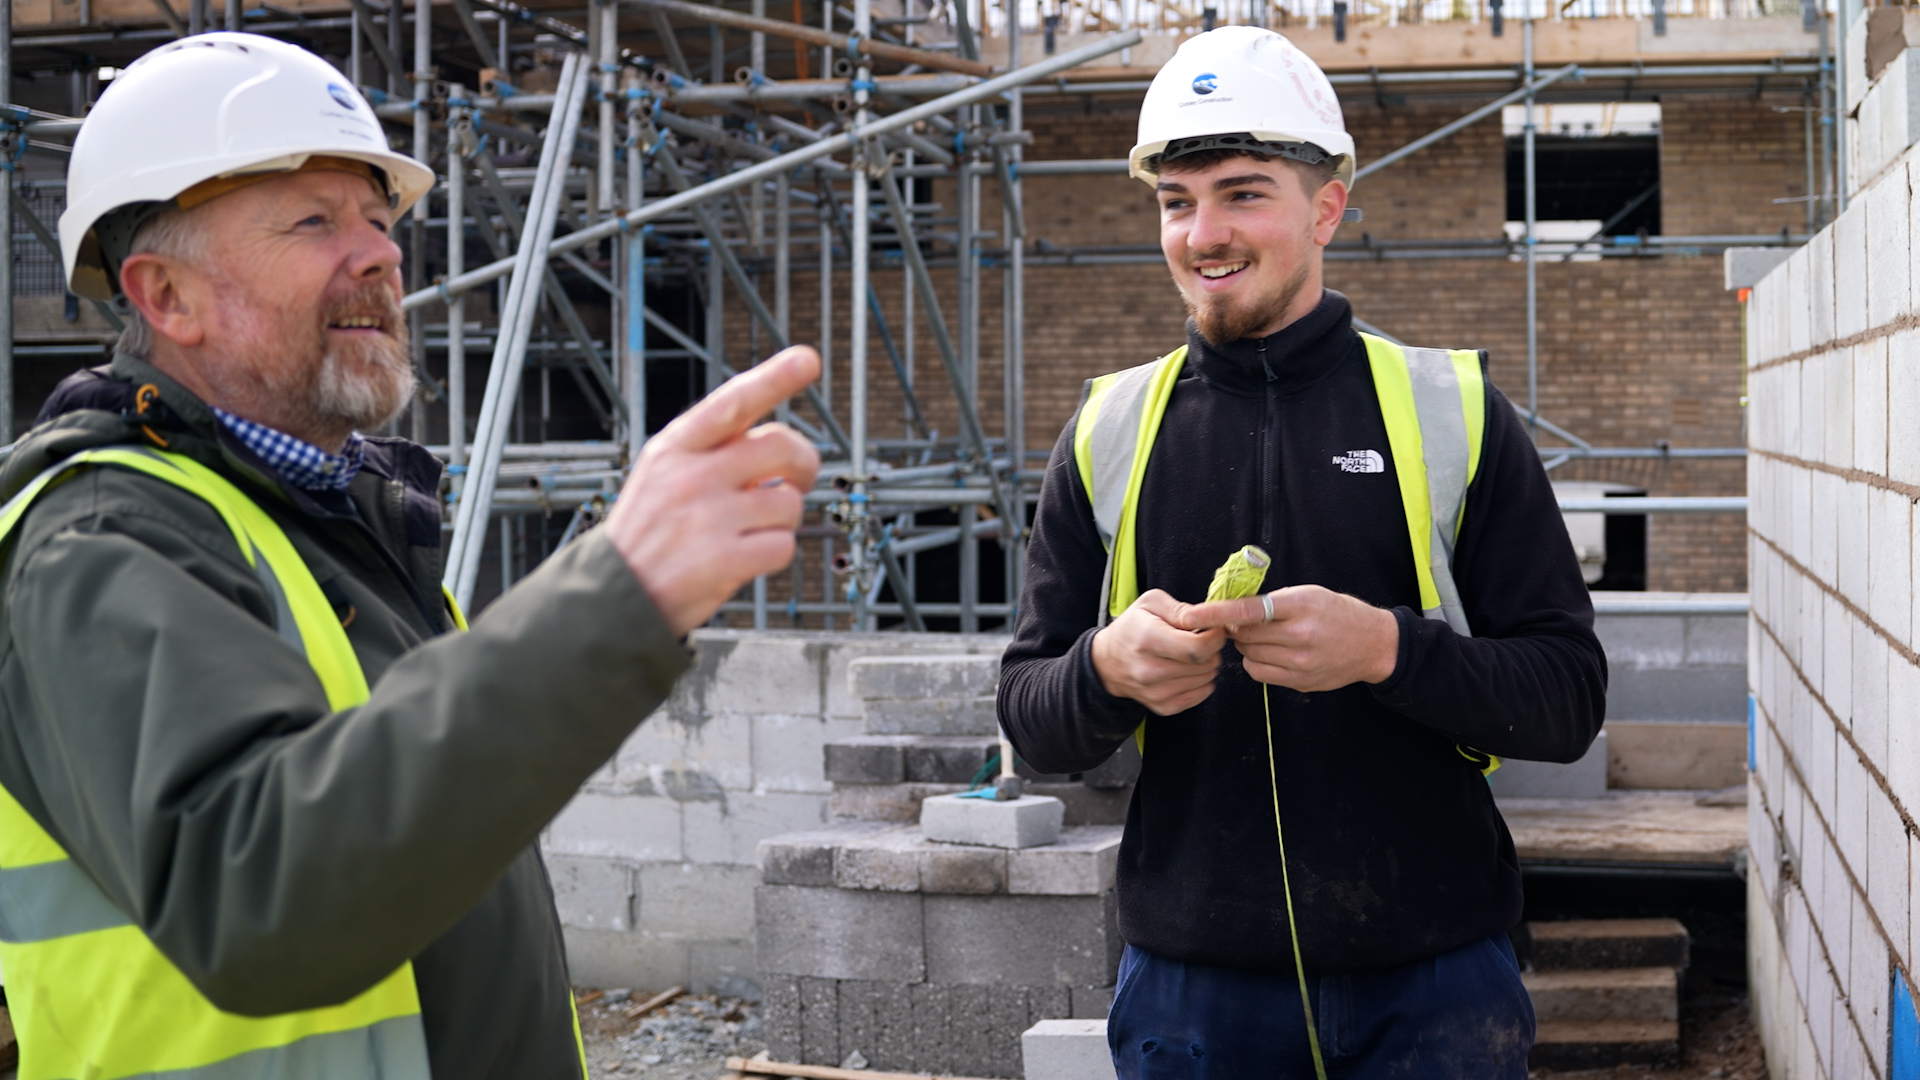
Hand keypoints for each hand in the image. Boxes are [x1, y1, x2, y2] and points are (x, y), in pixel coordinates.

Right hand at [605, 346, 821, 635]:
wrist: (618, 594)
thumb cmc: (651, 529)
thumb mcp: (663, 471)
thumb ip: (713, 449)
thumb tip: (779, 441)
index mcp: (676, 447)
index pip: (732, 402)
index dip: (774, 378)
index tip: (807, 360)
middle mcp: (691, 476)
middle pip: (780, 447)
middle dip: (804, 462)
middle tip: (800, 478)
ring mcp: (708, 518)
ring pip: (789, 502)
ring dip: (783, 518)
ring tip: (751, 528)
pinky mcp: (724, 560)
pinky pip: (784, 545)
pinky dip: (776, 552)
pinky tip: (748, 556)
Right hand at [1090, 589, 1227, 715]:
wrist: (1107, 661)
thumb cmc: (1132, 627)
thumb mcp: (1151, 603)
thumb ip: (1181, 610)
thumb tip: (1207, 620)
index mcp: (1148, 640)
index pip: (1197, 648)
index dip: (1214, 637)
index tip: (1212, 630)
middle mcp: (1150, 670)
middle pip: (1205, 664)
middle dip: (1211, 649)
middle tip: (1200, 639)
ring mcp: (1156, 692)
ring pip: (1206, 679)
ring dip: (1206, 665)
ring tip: (1189, 654)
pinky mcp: (1162, 707)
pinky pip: (1200, 696)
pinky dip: (1201, 682)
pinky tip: (1187, 670)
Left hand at [1175, 585, 1398, 692]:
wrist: (1373, 644)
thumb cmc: (1337, 612)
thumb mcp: (1308, 595)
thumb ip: (1272, 602)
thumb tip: (1230, 611)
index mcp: (1301, 606)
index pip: (1248, 610)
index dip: (1216, 613)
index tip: (1191, 614)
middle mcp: (1301, 635)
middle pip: (1244, 635)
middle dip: (1234, 628)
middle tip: (1242, 622)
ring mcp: (1301, 663)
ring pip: (1248, 655)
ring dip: (1246, 646)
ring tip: (1264, 637)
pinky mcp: (1301, 682)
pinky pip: (1260, 673)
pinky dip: (1256, 662)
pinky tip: (1271, 653)